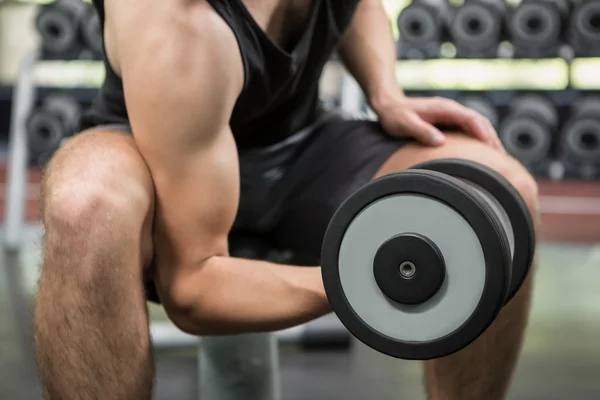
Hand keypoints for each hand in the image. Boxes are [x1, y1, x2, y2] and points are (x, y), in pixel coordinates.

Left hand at [374, 95, 503, 150]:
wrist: (389, 106)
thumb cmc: (395, 116)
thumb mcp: (405, 124)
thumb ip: (422, 132)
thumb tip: (440, 142)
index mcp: (445, 109)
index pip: (471, 119)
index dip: (483, 134)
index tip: (492, 150)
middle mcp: (451, 109)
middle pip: (480, 122)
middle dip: (492, 139)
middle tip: (501, 160)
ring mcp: (451, 114)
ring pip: (477, 125)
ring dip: (488, 140)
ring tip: (497, 159)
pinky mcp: (448, 120)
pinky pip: (469, 129)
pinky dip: (479, 139)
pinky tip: (481, 154)